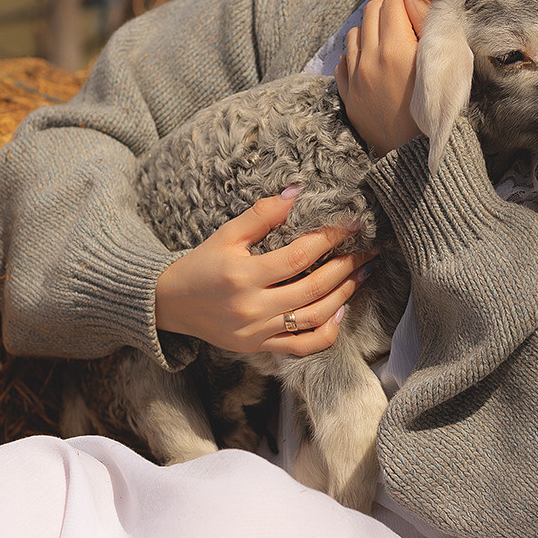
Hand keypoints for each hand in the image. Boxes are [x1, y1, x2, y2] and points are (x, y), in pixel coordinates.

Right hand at [154, 190, 377, 355]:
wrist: (170, 305)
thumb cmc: (200, 265)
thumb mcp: (226, 235)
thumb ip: (262, 214)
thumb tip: (297, 191)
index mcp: (243, 276)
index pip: (298, 256)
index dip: (329, 238)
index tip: (353, 223)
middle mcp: (252, 307)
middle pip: (313, 288)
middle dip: (347, 267)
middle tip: (368, 250)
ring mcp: (257, 332)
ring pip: (313, 318)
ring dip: (344, 295)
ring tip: (362, 274)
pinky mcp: (259, 347)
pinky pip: (301, 347)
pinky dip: (326, 332)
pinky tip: (340, 311)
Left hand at [334, 0, 432, 155]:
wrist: (417, 155)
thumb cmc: (440, 108)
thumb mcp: (442, 60)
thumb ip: (425, 19)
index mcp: (397, 49)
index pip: (393, 2)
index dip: (409, 8)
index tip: (419, 24)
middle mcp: (370, 59)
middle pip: (371, 11)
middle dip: (388, 15)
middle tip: (405, 33)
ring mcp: (354, 77)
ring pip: (354, 33)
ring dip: (370, 34)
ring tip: (389, 51)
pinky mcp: (346, 93)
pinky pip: (343, 60)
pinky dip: (356, 58)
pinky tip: (374, 70)